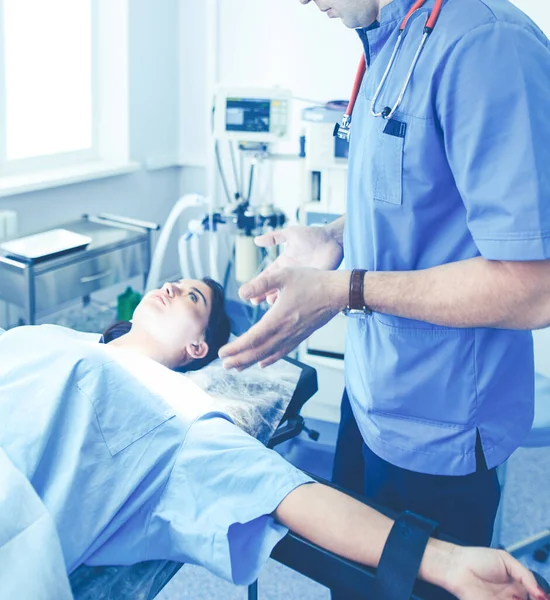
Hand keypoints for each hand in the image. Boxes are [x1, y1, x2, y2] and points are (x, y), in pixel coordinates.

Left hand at [219, 268, 347, 369]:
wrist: (337, 292)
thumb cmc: (312, 281)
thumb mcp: (284, 275)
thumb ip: (261, 283)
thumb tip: (241, 292)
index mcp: (278, 318)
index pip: (253, 338)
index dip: (236, 348)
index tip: (222, 352)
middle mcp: (285, 331)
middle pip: (258, 351)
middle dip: (239, 359)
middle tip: (224, 365)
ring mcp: (294, 336)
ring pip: (269, 354)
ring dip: (251, 362)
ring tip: (237, 368)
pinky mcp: (301, 336)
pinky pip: (283, 352)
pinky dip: (270, 359)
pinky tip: (262, 363)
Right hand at [251, 225, 343, 304]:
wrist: (333, 238)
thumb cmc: (313, 235)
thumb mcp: (290, 234)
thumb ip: (274, 238)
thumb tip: (256, 240)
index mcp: (285, 262)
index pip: (268, 274)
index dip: (258, 282)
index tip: (247, 290)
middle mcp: (292, 273)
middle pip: (275, 286)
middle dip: (263, 293)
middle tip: (253, 301)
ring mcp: (302, 279)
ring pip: (287, 293)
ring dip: (278, 299)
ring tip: (269, 304)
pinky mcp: (313, 282)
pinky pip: (301, 293)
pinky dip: (294, 300)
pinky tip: (287, 304)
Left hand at [444, 547, 548, 599]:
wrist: (456, 566)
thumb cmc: (478, 559)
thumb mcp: (505, 560)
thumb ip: (525, 574)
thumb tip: (541, 593)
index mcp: (517, 584)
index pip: (536, 594)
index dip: (541, 596)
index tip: (542, 597)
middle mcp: (512, 597)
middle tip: (537, 599)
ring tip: (518, 599)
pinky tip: (513, 599)